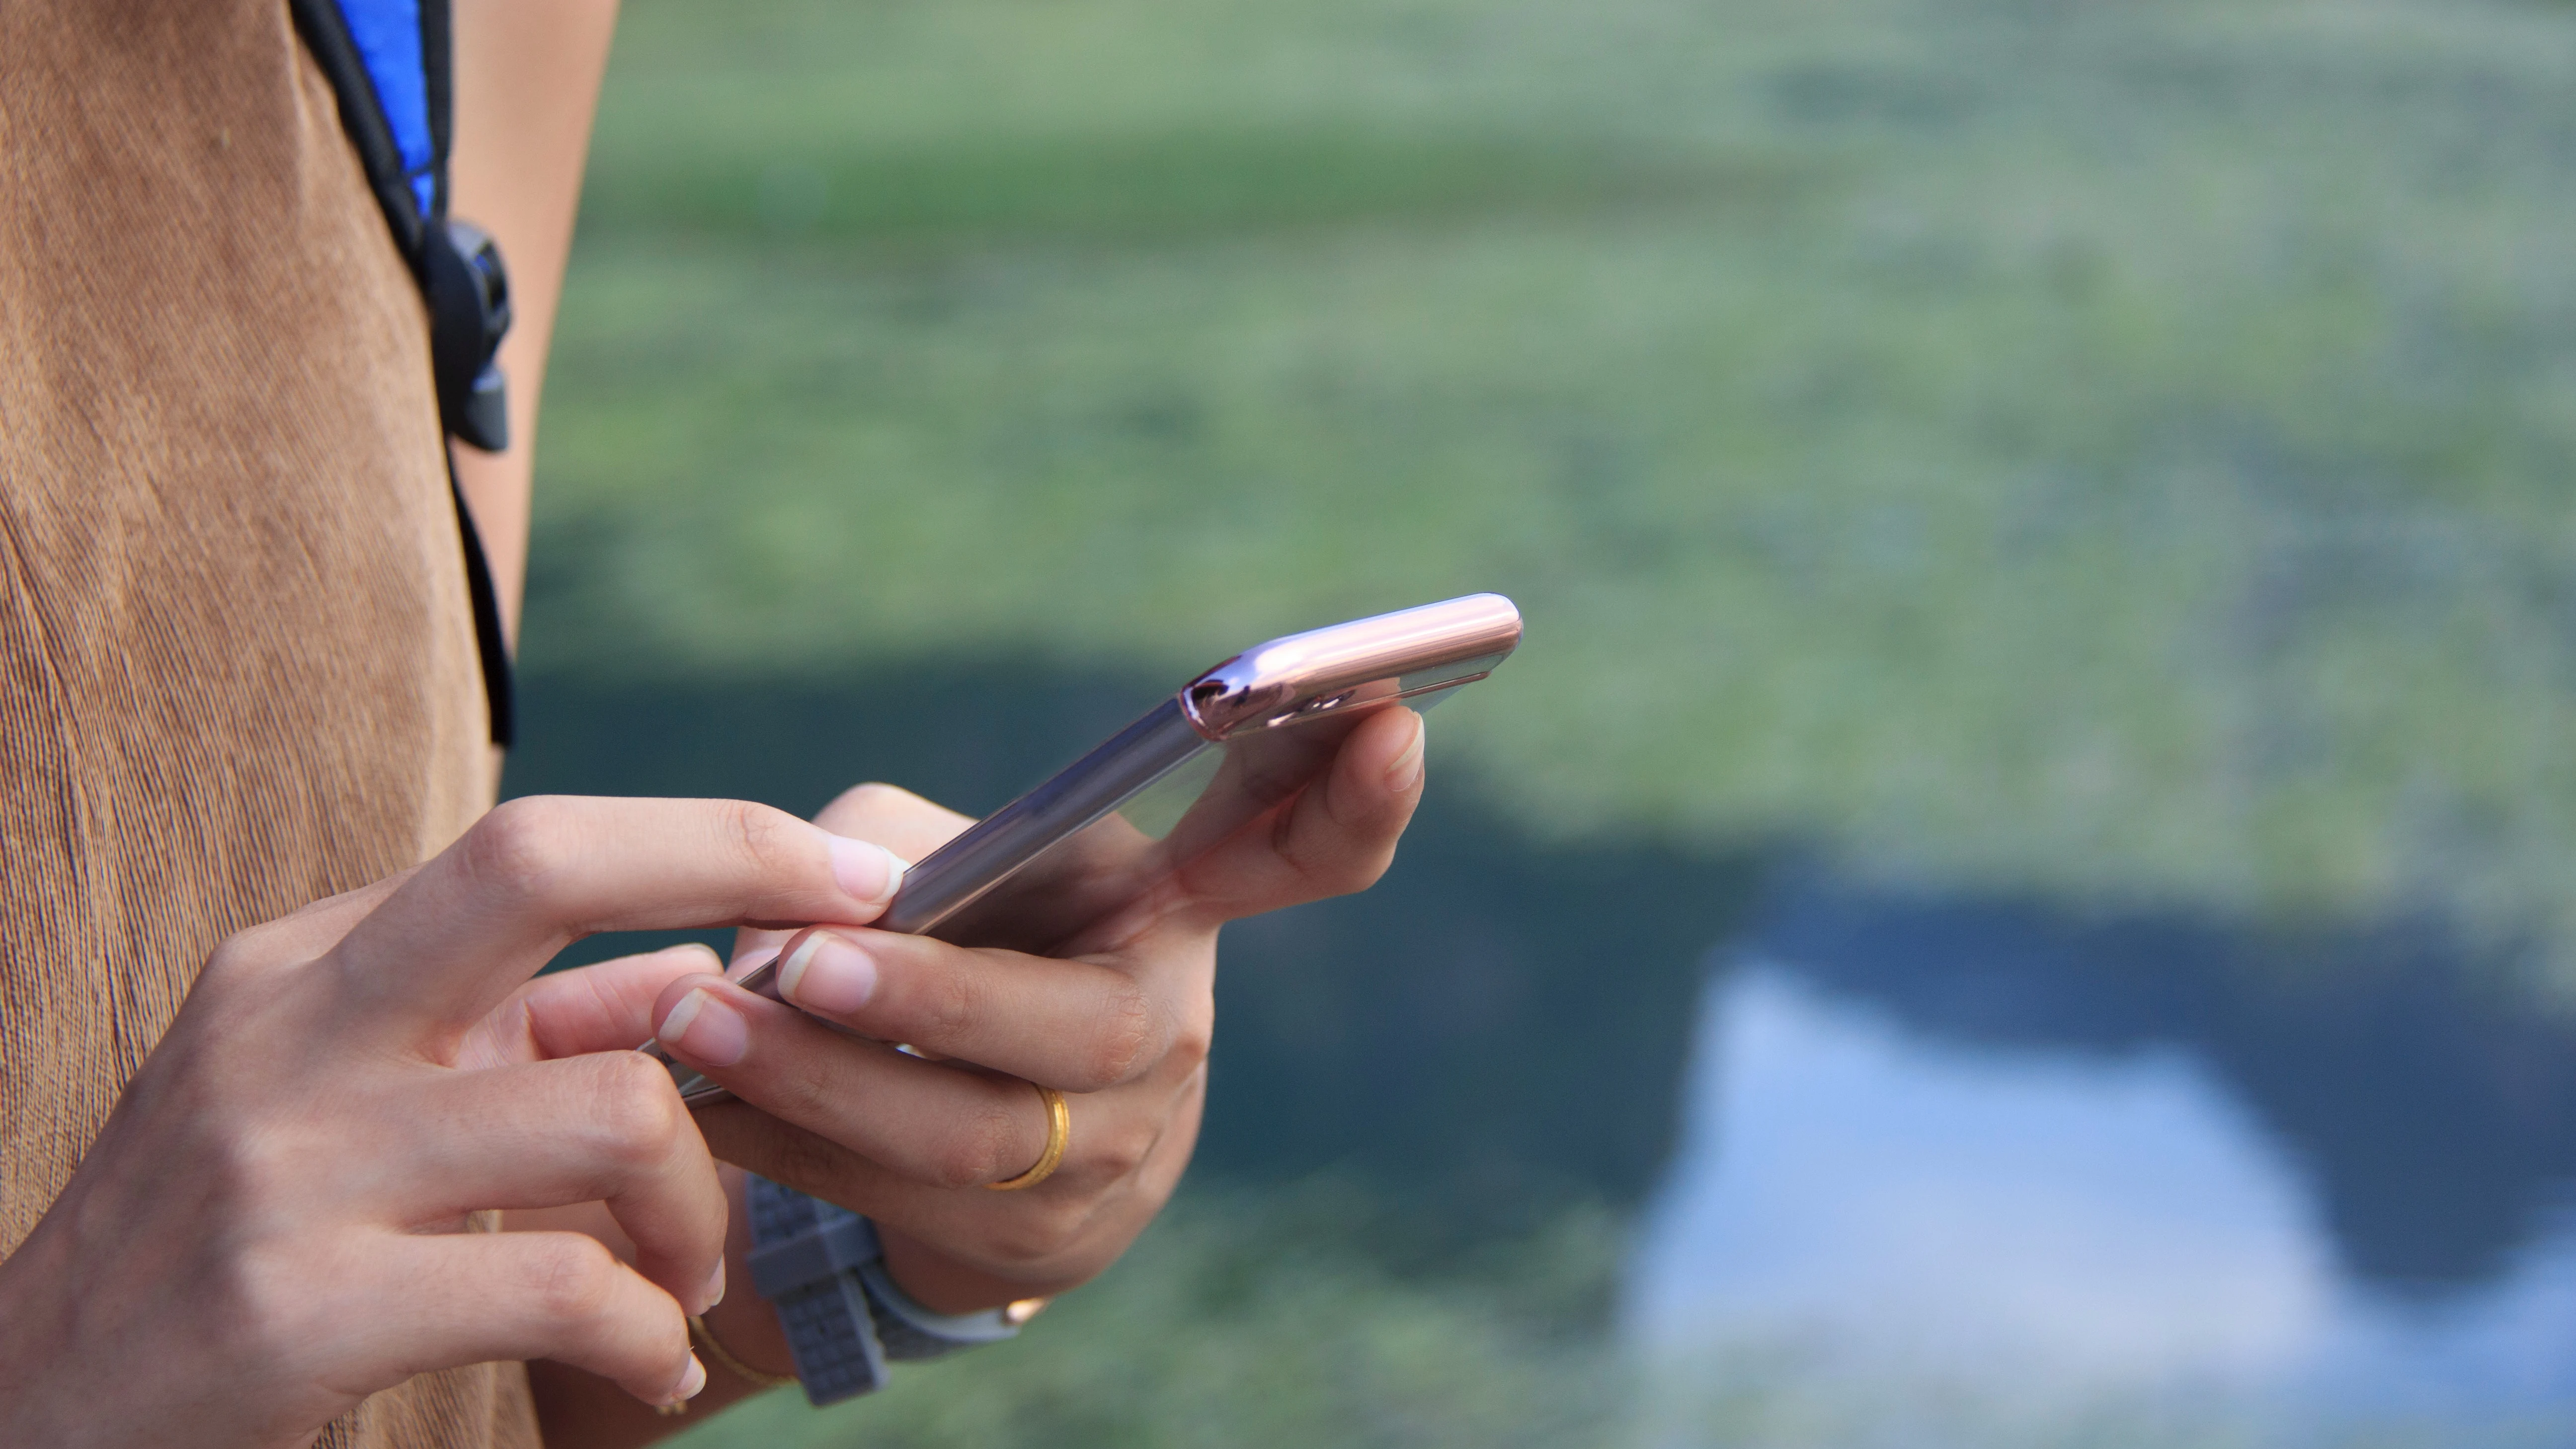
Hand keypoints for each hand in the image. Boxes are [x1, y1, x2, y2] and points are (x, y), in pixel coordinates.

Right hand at [0, 797, 908, 1447]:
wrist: (36, 1408)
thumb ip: (524, 1038)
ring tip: (686, 1277)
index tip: (850, 872)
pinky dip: (647, 1332)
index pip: (535, 841)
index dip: (713, 838)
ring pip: (611, 1108)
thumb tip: (709, 980)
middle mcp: (290, 1030)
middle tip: (849, 963)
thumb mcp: (360, 1104)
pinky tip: (648, 1366)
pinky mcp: (296, 1312)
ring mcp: (285, 1165)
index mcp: (308, 964)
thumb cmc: (240, 1244)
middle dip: (731, 870)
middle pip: (537, 867)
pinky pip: (561, 1285)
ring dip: (700, 1209)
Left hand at [648, 706, 1427, 1309]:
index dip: (1354, 796)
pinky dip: (786, 1146)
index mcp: (1179, 909)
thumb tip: (800, 914)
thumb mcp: (951, 862)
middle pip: (1076, 1028)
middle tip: (800, 962)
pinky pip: (896, 1198)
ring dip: (815, 1080)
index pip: (1301, 853)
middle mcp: (1166, 1033)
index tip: (1388, 713)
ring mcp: (1114, 1153)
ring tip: (697, 1027)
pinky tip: (700, 1106)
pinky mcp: (1034, 1245)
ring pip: (968, 1132)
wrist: (974, 1147)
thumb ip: (884, 848)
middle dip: (929, 997)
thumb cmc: (963, 945)